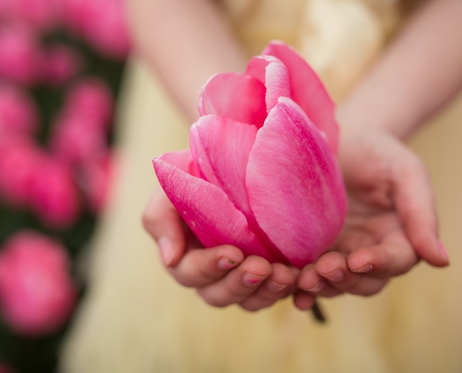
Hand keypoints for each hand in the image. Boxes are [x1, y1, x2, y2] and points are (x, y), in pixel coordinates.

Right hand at [142, 188, 298, 310]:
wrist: (233, 159)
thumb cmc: (195, 174)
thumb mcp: (170, 188)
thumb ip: (160, 218)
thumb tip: (169, 258)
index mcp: (184, 257)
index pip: (191, 273)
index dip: (210, 267)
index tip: (233, 253)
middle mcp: (212, 275)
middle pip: (219, 295)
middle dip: (241, 283)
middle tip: (262, 266)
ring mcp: (243, 278)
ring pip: (250, 302)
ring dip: (267, 291)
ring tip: (286, 274)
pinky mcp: (271, 275)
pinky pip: (280, 294)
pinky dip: (291, 290)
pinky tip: (301, 277)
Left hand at [293, 125, 449, 309]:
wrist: (341, 137)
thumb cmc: (379, 152)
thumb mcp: (407, 173)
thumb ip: (422, 215)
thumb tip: (442, 262)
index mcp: (399, 237)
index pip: (396, 261)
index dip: (379, 264)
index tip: (359, 259)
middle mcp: (369, 251)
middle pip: (364, 281)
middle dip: (345, 279)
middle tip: (325, 269)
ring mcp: (338, 252)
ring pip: (334, 283)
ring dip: (320, 286)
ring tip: (303, 279)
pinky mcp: (309, 248)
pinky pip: (306, 272)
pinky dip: (297, 284)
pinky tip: (287, 285)